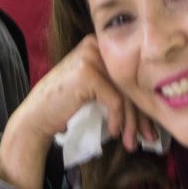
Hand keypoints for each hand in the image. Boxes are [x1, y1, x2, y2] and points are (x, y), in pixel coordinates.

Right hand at [0, 35, 155, 188]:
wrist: (36, 117)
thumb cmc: (66, 106)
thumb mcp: (96, 90)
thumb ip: (117, 88)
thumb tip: (151, 105)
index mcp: (99, 46)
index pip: (130, 75)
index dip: (142, 103)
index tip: (148, 127)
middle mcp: (95, 46)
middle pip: (130, 83)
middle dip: (140, 115)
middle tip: (149, 138)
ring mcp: (90, 57)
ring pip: (125, 93)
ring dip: (131, 122)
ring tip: (131, 142)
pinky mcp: (87, 72)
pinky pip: (115, 100)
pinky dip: (117, 119)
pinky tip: (113, 131)